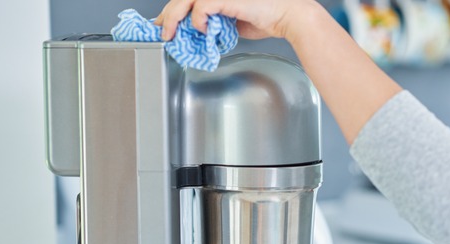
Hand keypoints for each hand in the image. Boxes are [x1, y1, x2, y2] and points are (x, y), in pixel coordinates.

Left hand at [153, 0, 317, 41]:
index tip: (164, 24)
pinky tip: (203, 31)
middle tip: (161, 31)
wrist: (288, 16)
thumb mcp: (231, 21)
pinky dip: (198, 22)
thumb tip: (197, 31)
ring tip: (170, 34)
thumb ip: (213, 21)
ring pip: (185, 0)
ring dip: (173, 18)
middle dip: (167, 15)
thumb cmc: (266, 17)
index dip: (172, 11)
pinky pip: (201, 8)